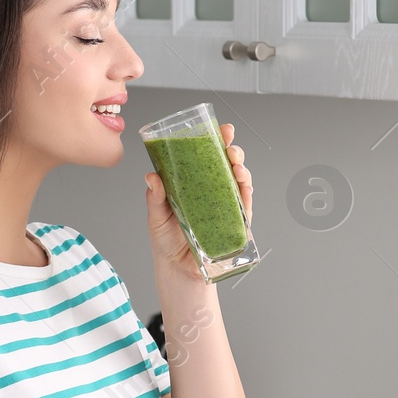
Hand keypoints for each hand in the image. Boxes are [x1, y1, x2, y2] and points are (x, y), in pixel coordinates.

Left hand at [144, 122, 253, 284]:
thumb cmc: (166, 240)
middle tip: (229, 144)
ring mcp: (225, 205)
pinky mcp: (235, 222)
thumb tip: (151, 177)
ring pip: (239, 180)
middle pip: (227, 164)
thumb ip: (155, 197)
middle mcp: (212, 190)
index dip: (215, 140)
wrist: (177, 269)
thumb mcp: (156, 216)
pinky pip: (244, 203)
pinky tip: (243, 182)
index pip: (206, 157)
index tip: (219, 129)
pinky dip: (246, 191)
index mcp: (193, 183)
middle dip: (232, 149)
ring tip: (236, 162)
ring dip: (241, 167)